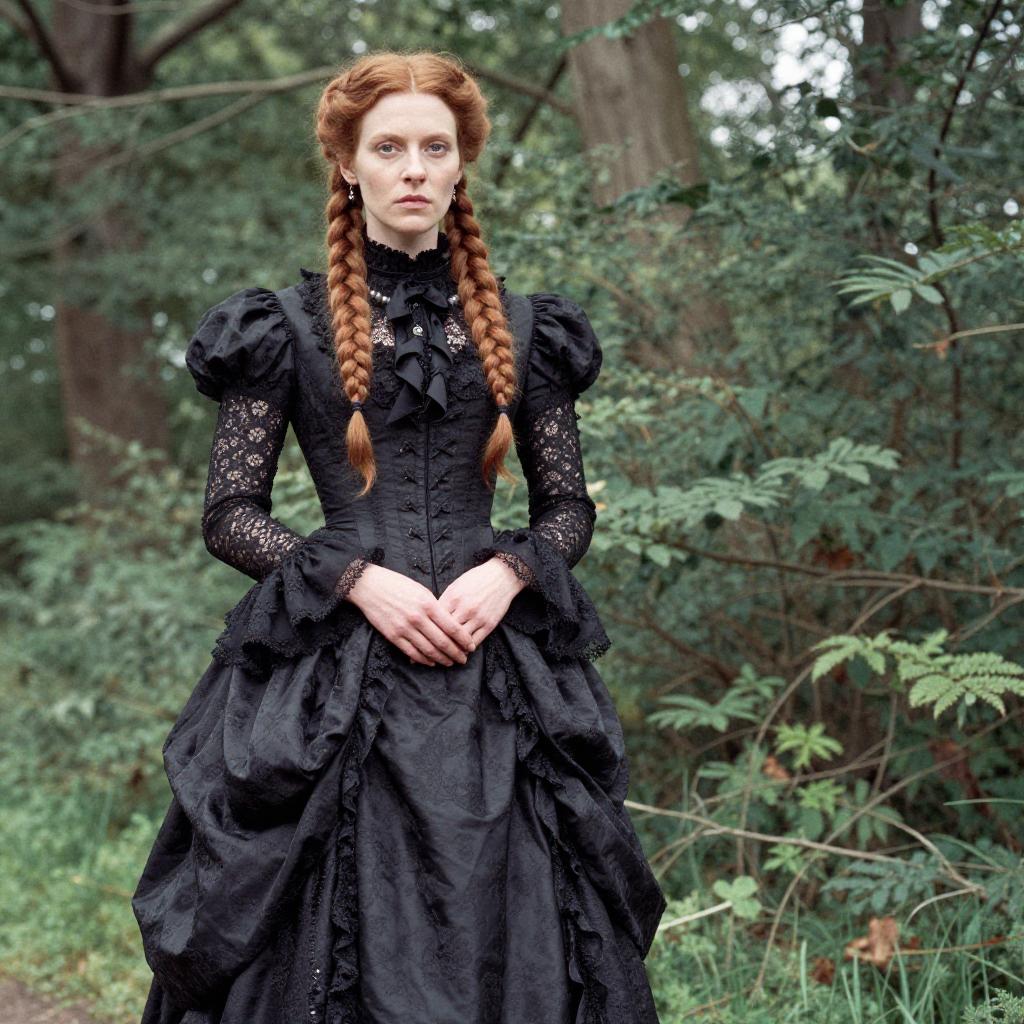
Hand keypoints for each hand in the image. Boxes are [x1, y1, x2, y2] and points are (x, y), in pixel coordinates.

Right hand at [345, 563, 474, 666]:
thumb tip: (449, 623)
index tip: (471, 647)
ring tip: (450, 662)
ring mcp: (404, 628)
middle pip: (442, 642)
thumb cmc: (398, 585)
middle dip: (456, 653)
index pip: (452, 627)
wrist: (370, 587)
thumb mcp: (422, 591)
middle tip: (464, 659)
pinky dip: (424, 660)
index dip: (464, 640)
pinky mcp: (393, 636)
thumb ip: (436, 607)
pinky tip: (431, 662)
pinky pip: (412, 653)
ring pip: (428, 650)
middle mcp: (418, 618)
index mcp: (428, 604)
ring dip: (441, 659)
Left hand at [437, 557, 528, 650]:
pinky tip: (462, 649)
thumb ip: (445, 601)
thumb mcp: (456, 585)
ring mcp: (477, 618)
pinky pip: (475, 641)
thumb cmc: (476, 579)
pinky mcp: (489, 624)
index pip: (435, 619)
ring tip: (446, 654)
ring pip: (460, 640)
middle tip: (432, 650)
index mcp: (453, 597)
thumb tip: (433, 617)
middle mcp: (464, 609)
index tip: (424, 636)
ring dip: (452, 649)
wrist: (501, 576)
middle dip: (438, 642)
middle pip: (446, 632)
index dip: (429, 629)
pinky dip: (467, 648)